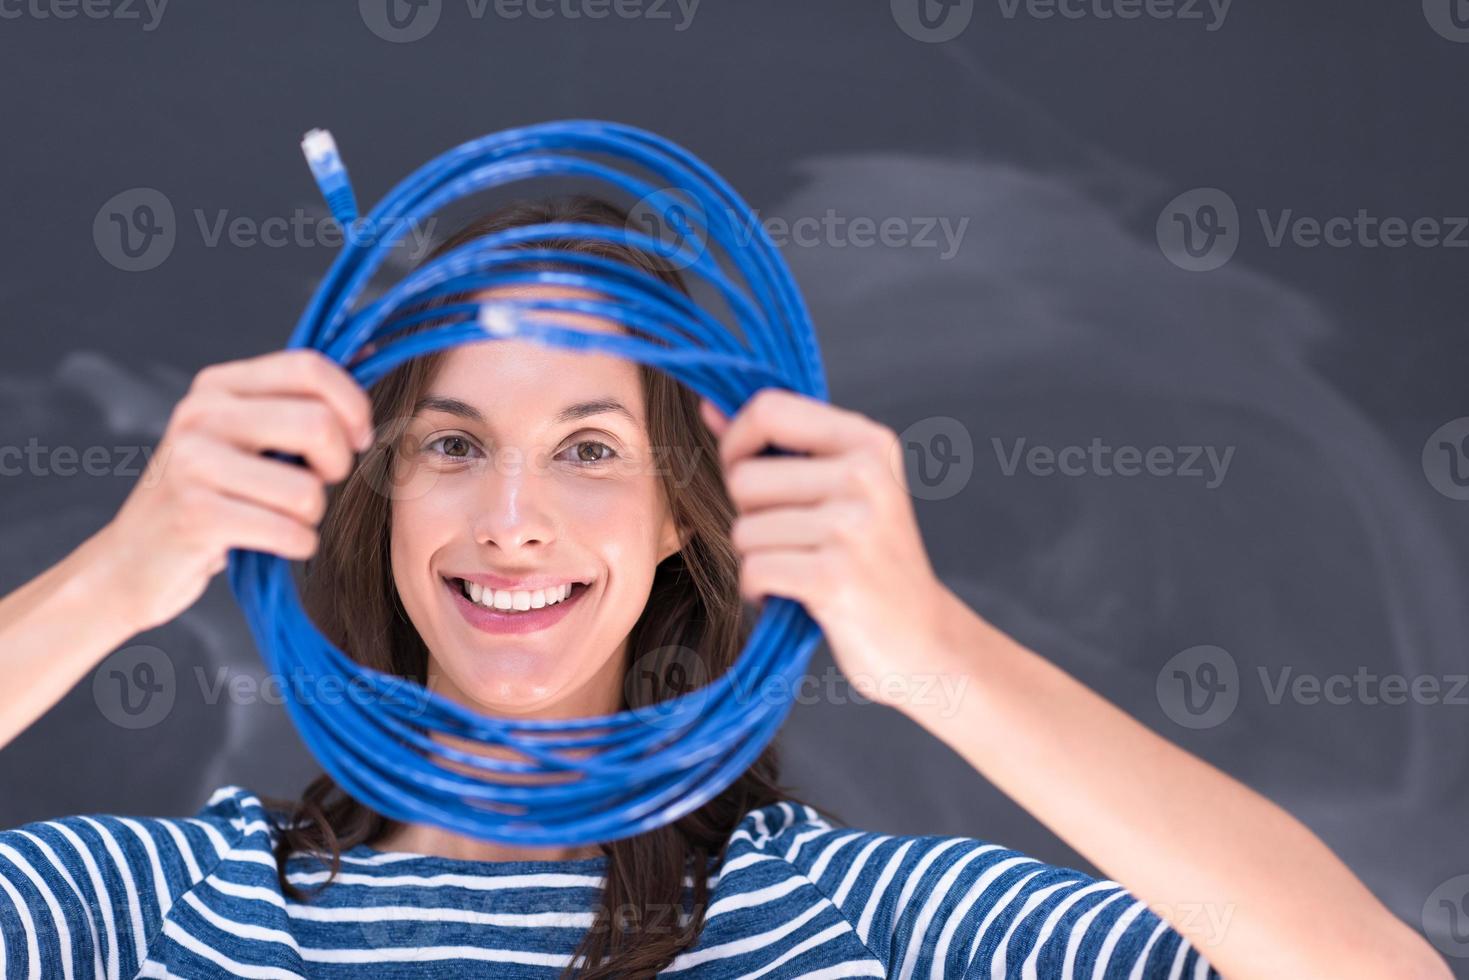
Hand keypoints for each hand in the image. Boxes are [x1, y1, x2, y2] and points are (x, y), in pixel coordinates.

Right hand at [99, 349, 373, 632]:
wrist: (134, 561)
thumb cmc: (213, 496)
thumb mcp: (245, 437)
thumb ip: (296, 404)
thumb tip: (373, 361)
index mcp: (219, 385)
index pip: (308, 367)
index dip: (353, 404)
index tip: (359, 438)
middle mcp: (201, 414)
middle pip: (317, 423)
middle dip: (338, 464)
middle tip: (321, 483)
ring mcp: (192, 463)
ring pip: (307, 490)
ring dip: (312, 515)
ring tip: (285, 517)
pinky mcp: (195, 515)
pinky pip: (288, 531)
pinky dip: (298, 544)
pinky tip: (276, 542)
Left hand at [700, 389, 953, 713]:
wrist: (926, 640)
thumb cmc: (871, 560)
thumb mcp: (839, 490)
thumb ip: (774, 446)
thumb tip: (708, 407)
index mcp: (869, 442)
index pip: (769, 409)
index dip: (737, 444)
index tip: (747, 475)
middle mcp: (865, 476)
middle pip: (743, 477)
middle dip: (749, 517)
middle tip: (790, 541)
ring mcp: (852, 527)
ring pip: (743, 530)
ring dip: (757, 560)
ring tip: (800, 570)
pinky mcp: (835, 577)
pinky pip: (753, 570)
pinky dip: (760, 591)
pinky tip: (793, 595)